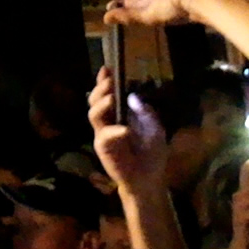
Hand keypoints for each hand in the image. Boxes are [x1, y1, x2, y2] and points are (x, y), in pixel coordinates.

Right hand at [87, 67, 165, 195]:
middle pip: (95, 100)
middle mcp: (108, 121)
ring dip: (102, 104)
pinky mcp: (103, 147)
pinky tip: (124, 130)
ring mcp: (103, 133)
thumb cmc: (152, 154)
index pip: (108, 94)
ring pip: (93, 113)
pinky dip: (113, 131)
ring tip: (112, 98)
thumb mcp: (155, 129)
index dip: (104, 81)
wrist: (148, 179)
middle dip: (100, 89)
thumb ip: (146, 113)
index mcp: (120, 114)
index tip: (107, 69)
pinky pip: (104, 135)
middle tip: (109, 81)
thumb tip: (133, 96)